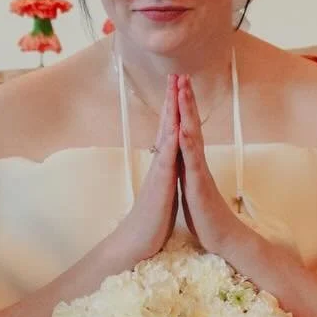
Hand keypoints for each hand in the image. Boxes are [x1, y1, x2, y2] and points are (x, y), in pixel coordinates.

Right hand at [112, 74, 181, 266]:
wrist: (137, 241)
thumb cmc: (152, 219)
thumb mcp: (162, 190)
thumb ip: (164, 174)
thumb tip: (167, 164)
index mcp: (164, 164)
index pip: (170, 130)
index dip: (174, 108)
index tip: (178, 87)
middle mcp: (160, 162)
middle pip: (167, 124)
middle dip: (172, 99)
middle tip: (175, 74)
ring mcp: (159, 171)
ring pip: (167, 135)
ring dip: (171, 111)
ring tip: (175, 90)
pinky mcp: (160, 184)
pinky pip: (167, 159)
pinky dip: (172, 141)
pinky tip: (176, 127)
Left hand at [177, 77, 235, 252]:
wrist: (222, 237)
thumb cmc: (205, 212)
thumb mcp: (192, 184)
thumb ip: (188, 167)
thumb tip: (184, 153)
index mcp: (192, 160)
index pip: (187, 127)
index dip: (183, 106)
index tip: (178, 84)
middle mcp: (197, 160)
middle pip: (192, 124)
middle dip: (186, 99)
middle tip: (182, 75)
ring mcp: (199, 170)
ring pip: (192, 136)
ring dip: (187, 113)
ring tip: (182, 92)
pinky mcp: (198, 184)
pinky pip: (192, 161)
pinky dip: (187, 143)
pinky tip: (182, 129)